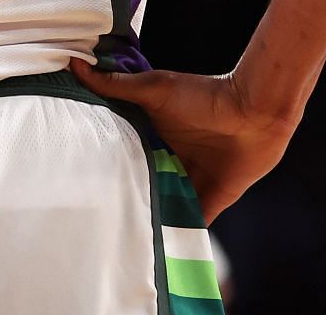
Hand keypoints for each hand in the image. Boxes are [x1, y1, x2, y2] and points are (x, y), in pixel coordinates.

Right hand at [69, 60, 295, 222]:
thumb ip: (117, 86)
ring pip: (158, 210)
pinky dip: (175, 241)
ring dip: (144, 223)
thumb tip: (74, 64)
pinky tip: (155, 259)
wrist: (256, 112)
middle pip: (137, 186)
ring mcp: (187, 184)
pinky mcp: (207, 202)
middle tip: (86, 220)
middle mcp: (166, 162)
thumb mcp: (155, 89)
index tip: (69, 181)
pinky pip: (187, 227)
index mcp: (152, 136)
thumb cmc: (205, 96)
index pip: (120, 156)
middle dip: (119, 200)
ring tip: (112, 244)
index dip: (98, 168)